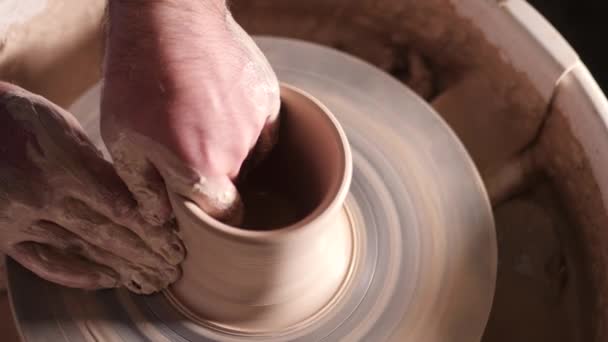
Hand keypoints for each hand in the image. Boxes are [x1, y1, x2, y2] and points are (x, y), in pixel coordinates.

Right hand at [0, 82, 183, 293]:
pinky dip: (80, 275)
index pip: (120, 206)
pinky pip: (46, 264)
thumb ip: (96, 163)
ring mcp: (23, 219)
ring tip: (152, 279)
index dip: (151, 227)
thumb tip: (134, 193)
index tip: (176, 239)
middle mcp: (45, 196)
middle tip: (173, 267)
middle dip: (145, 252)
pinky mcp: (6, 235)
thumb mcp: (64, 128)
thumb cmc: (20, 117)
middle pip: (107, 232)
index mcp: (65, 165)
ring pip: (82, 251)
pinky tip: (109, 280)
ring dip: (122, 267)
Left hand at [101, 1, 279, 223]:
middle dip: (212, 173)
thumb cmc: (136, 77)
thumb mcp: (121, 138)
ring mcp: (256, 123)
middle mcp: (237, 153)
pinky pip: (262, 126)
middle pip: (233, 181)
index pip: (227, 214)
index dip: (215, 214)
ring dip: (228, 146)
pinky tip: (220, 104)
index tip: (203, 204)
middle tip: (183, 143)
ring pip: (248, 153)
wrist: (166, 17)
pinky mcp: (267, 97)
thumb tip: (160, 217)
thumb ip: (144, 186)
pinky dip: (244, 124)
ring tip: (199, 116)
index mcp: (201, 170)